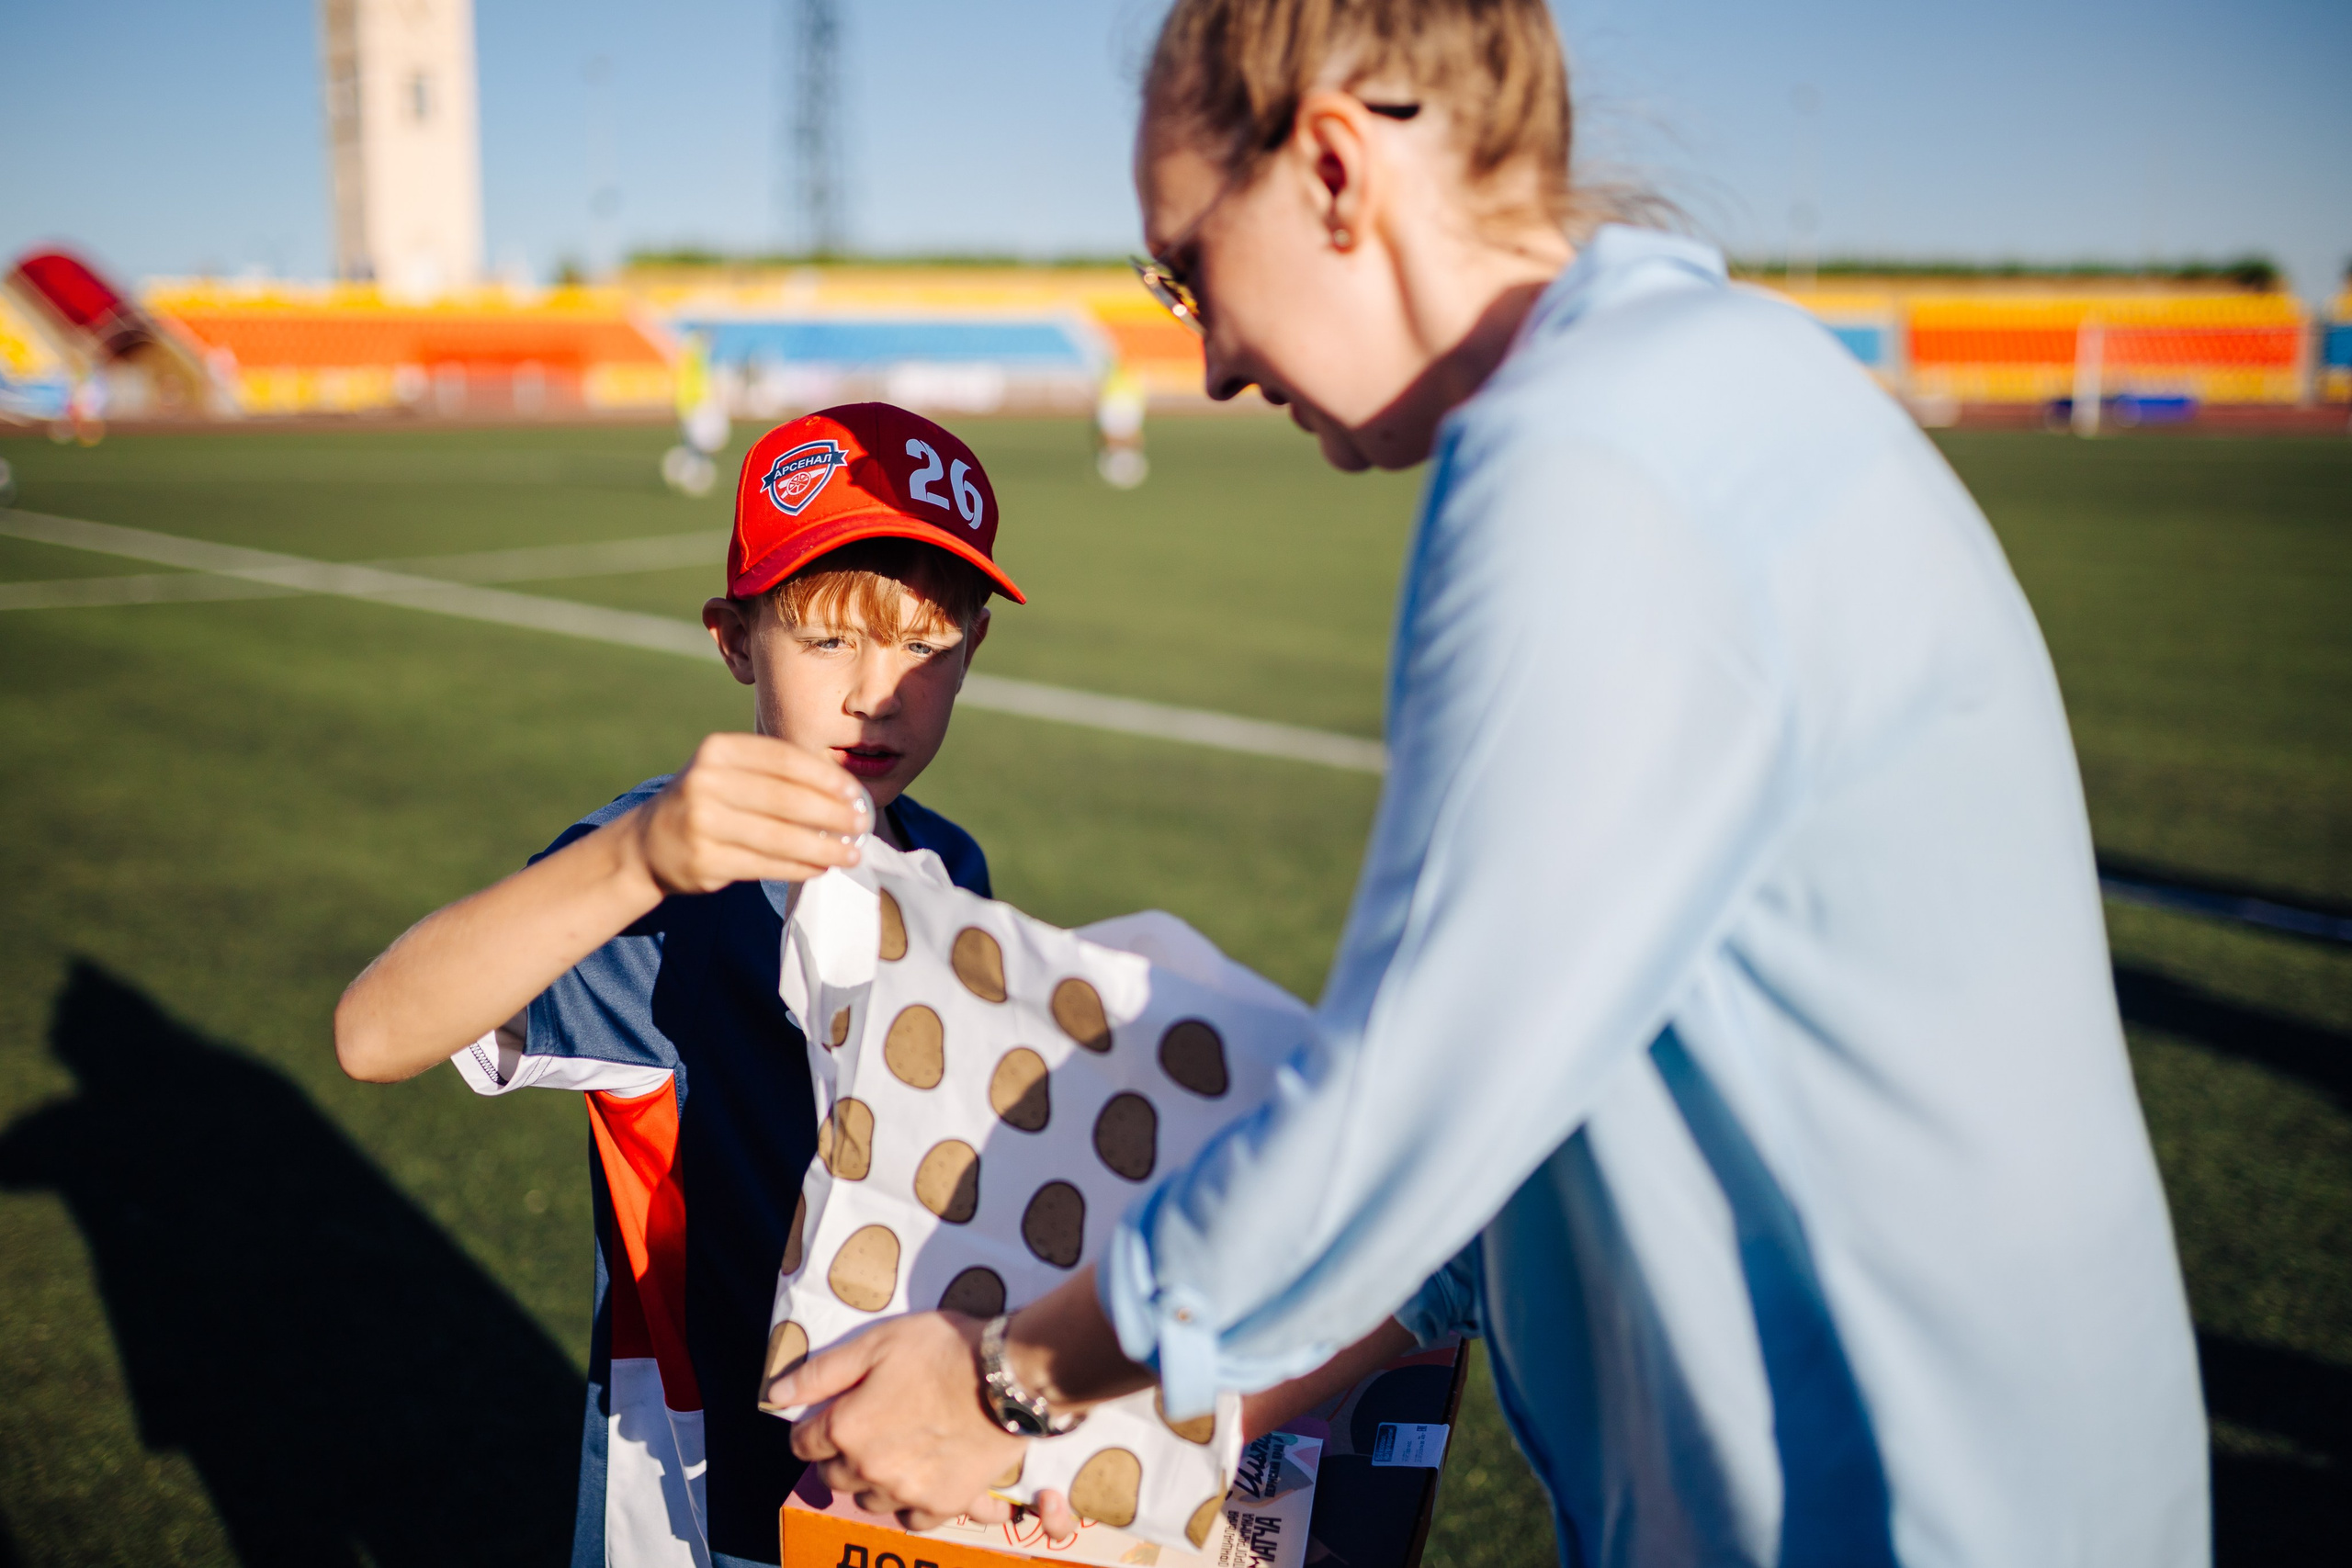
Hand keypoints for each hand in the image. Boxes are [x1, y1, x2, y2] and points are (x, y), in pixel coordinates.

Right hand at [629, 732, 869, 894]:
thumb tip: (844, 792)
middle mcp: (706, 782)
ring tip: (851, 854)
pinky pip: (766, 865)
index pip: (785, 760)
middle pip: (786, 799)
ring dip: (823, 848)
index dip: (826, 778)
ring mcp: (702, 823)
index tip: (856, 794)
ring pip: (780, 837)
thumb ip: (776, 773)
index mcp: (718, 750)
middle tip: (861, 826)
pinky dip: (799, 867)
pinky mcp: (705, 860)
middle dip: (832, 814)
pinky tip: (820, 868)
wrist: (649, 842)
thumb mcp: (730, 771)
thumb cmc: (707, 801)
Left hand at [780, 1312, 1033, 1530]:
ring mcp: (906, 1492)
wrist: (1008, 1376)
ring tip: (895, 1454)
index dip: (813, 1429)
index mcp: (846, 1428)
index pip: (805, 1443)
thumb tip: (776, 1393)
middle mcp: (868, 1468)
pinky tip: (920, 1481)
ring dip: (873, 1481)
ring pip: (869, 1500)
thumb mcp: (877, 1343)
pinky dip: (909, 1504)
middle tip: (867, 1432)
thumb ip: (822, 1372)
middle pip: (834, 1476)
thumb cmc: (942, 1350)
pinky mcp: (943, 1505)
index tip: (830, 1417)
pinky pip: (910, 1520)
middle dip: (841, 1456)